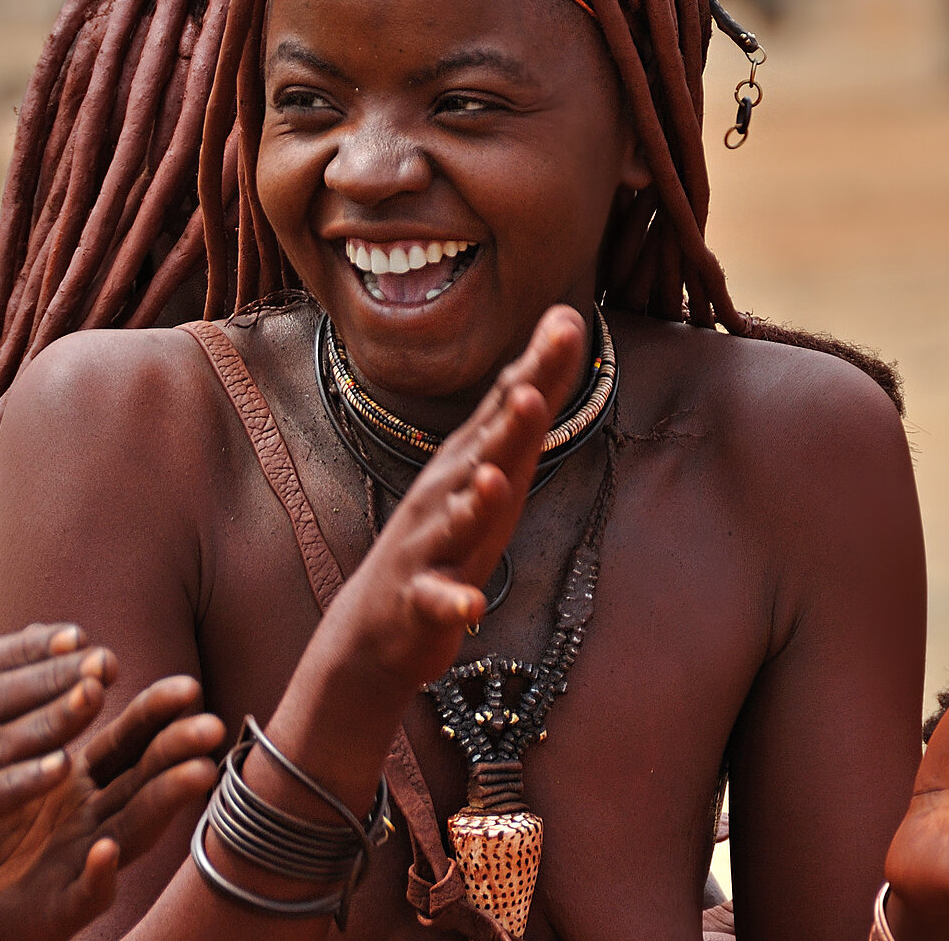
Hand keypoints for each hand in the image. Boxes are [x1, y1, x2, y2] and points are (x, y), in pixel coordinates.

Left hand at [0, 675, 223, 940]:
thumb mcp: (2, 757)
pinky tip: (105, 856)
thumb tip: (41, 626)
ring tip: (197, 774)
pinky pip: (82, 895)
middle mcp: (93, 817)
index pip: (130, 739)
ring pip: (133, 830)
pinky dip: (98, 877)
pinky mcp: (55, 911)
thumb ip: (28, 697)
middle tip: (211, 723)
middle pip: (145, 777)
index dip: (157, 713)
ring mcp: (80, 865)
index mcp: (81, 778)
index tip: (187, 685)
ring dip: (165, 803)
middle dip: (179, 749)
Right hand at [248, 305, 586, 830]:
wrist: (379, 626)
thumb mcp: (488, 475)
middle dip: (508, 422)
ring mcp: (430, 545)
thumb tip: (552, 350)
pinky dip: (453, 602)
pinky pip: (438, 601)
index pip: (508, 404)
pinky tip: (471, 605)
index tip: (569, 322)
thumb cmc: (447, 537)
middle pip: (484, 452)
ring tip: (494, 479)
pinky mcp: (421, 599)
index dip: (539, 367)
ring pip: (456, 521)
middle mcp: (446, 493)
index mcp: (468, 461)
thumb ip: (521, 419)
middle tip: (532, 387)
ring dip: (475, 500)